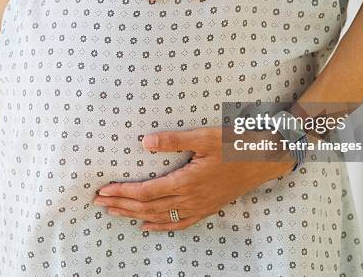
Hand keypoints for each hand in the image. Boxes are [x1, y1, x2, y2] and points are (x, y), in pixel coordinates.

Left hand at [93, 126, 295, 230]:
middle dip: (121, 205)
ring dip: (134, 216)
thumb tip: (145, 142)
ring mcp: (199, 207)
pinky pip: (180, 223)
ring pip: (160, 217)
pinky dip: (160, 227)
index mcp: (187, 181)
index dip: (122, 193)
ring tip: (114, 212)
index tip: (104, 190)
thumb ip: (174, 141)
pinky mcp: (207, 208)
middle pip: (148, 207)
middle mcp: (190, 199)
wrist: (263, 159)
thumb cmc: (234, 145)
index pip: (146, 192)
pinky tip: (147, 226)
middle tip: (99, 202)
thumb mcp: (204, 137)